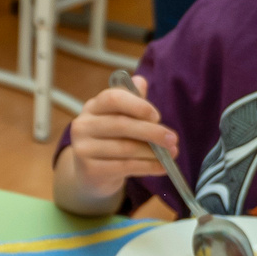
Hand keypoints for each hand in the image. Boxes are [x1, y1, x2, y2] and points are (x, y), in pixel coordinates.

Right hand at [60, 76, 174, 201]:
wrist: (91, 174)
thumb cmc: (110, 140)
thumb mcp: (119, 118)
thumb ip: (132, 101)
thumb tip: (141, 81)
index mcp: (93, 107)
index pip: (113, 98)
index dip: (137, 105)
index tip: (157, 116)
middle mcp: (83, 126)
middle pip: (121, 125)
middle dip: (152, 132)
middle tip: (173, 138)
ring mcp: (84, 149)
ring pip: (126, 148)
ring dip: (153, 152)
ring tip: (172, 153)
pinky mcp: (90, 170)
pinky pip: (125, 166)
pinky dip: (148, 167)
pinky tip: (162, 167)